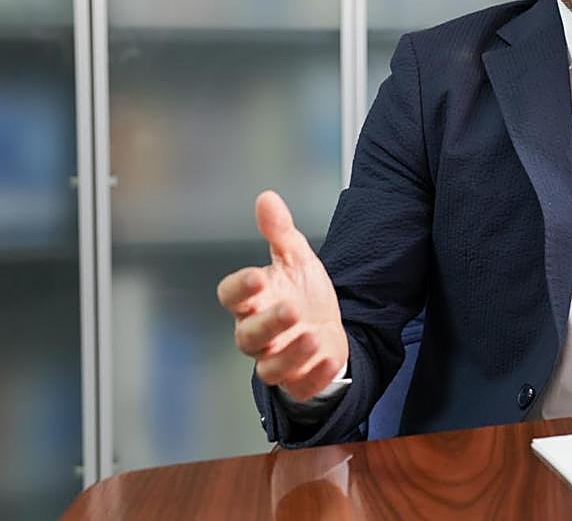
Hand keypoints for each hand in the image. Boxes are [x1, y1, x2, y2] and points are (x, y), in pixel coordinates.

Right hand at [217, 191, 348, 400]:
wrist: (327, 326)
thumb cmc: (302, 292)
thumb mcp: (296, 258)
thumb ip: (279, 231)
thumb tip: (267, 198)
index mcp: (254, 301)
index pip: (231, 296)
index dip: (239, 288)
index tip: (257, 277)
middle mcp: (259, 334)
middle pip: (248, 336)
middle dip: (268, 324)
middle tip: (291, 309)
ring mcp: (278, 359)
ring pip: (270, 368)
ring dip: (291, 354)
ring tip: (313, 334)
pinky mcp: (299, 379)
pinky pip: (301, 384)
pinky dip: (314, 373)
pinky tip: (329, 355)